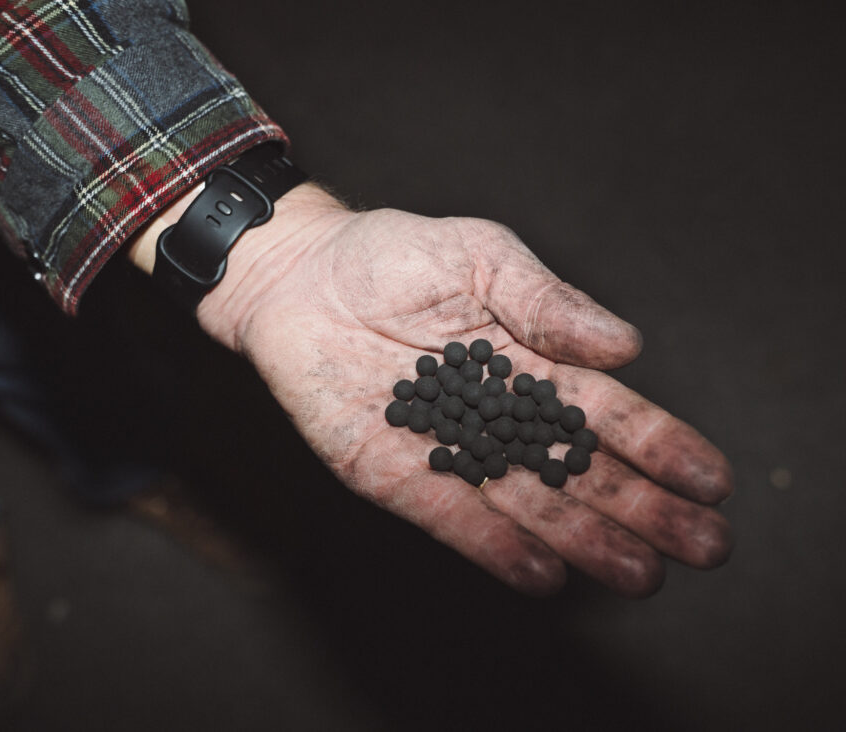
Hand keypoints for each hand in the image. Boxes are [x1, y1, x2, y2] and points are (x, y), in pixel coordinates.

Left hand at [191, 184, 733, 596]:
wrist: (300, 275)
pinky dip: (493, 545)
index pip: (605, 412)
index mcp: (529, 364)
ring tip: (638, 572)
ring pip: (523, 502)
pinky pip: (448, 514)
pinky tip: (542, 572)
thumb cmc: (392, 255)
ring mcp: (447, 448)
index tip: (710, 478)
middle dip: (640, 508)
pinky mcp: (393, 471)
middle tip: (702, 547)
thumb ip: (548, 303)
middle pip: (576, 470)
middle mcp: (496, 416)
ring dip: (581, 539)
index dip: (658, 445)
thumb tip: (626, 345)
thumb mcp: (482, 258)